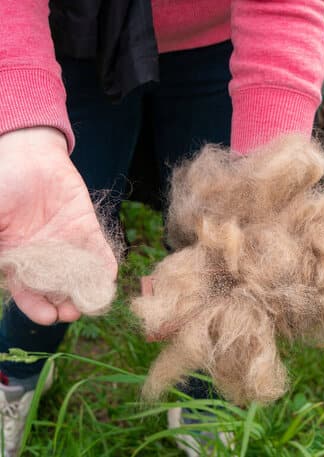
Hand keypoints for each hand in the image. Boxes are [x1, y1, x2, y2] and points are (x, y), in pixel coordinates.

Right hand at [0, 127, 117, 324]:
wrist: (26, 156)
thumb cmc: (1, 184)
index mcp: (16, 259)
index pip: (28, 293)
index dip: (36, 307)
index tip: (47, 318)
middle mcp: (44, 257)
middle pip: (56, 290)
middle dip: (65, 304)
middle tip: (72, 314)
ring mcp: (67, 244)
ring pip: (79, 275)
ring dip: (87, 290)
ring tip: (93, 303)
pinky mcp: (86, 229)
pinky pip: (99, 251)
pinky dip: (106, 265)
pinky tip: (110, 277)